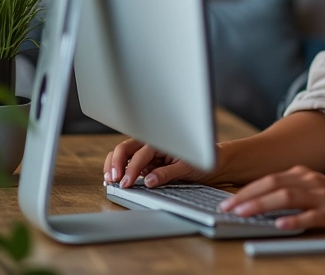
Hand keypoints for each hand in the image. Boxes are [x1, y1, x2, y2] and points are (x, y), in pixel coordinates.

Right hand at [103, 138, 218, 188]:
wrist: (215, 162)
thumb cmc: (204, 161)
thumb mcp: (188, 167)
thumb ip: (167, 173)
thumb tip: (148, 181)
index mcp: (163, 141)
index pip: (140, 154)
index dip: (130, 169)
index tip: (125, 184)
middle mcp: (153, 144)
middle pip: (126, 148)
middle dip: (116, 162)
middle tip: (111, 179)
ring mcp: (149, 153)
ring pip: (125, 154)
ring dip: (114, 164)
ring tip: (109, 178)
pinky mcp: (149, 162)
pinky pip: (130, 163)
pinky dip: (120, 168)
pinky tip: (115, 178)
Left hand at [217, 165, 324, 230]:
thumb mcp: (312, 186)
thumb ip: (289, 189)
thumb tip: (258, 199)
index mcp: (302, 174)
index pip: (268, 178)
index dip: (246, 189)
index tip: (227, 201)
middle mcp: (309, 181)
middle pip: (273, 184)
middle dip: (247, 196)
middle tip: (227, 208)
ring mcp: (321, 196)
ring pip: (287, 197)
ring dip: (263, 205)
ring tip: (244, 214)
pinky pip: (310, 217)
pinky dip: (293, 220)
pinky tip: (280, 225)